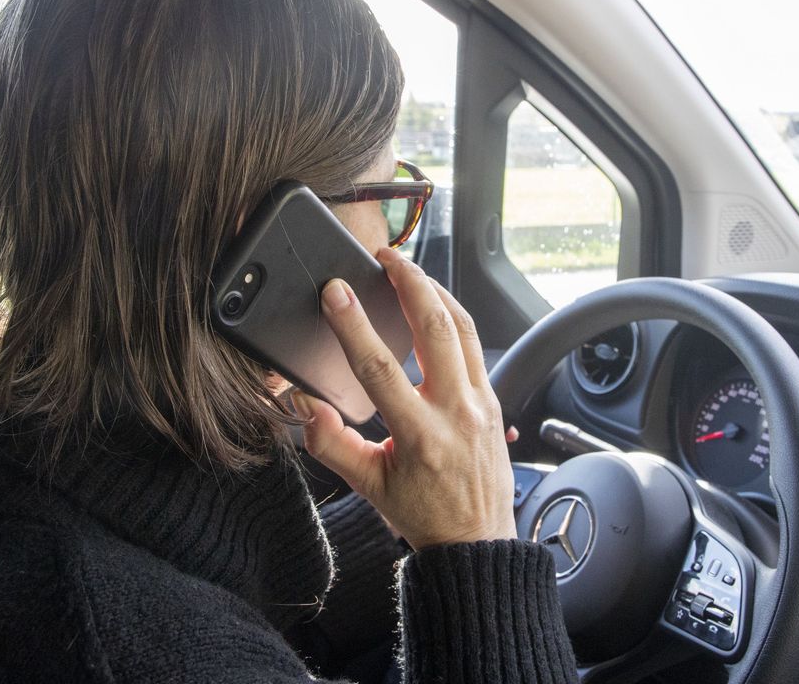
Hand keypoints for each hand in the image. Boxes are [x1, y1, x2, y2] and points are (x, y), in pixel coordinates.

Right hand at [294, 248, 517, 550]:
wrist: (477, 541)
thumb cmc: (423, 514)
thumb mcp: (368, 487)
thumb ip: (332, 444)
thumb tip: (306, 407)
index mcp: (419, 435)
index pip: (379, 367)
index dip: (353, 324)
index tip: (336, 292)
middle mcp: (455, 411)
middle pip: (435, 328)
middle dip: (411, 283)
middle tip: (386, 256)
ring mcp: (480, 402)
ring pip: (463, 328)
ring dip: (436, 291)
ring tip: (409, 270)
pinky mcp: (492, 400)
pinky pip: (474, 345)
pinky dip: (453, 316)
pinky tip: (435, 305)